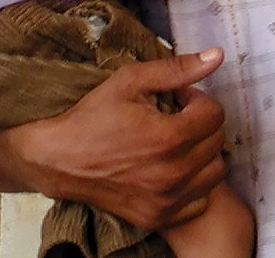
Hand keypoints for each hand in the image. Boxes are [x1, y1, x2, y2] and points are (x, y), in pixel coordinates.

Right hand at [0, 49, 228, 229]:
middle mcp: (172, 174)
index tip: (178, 99)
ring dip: (202, 152)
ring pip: (214, 172)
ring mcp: (166, 201)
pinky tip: (173, 168)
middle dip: (200, 122)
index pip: (215, 114)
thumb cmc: (92, 117)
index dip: (197, 99)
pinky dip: (194, 184)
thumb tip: (216, 57)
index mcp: (168, 138)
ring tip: (177, 142)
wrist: (57, 159)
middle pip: (217, 141)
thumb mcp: (131, 81)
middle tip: (175, 117)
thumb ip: (177, 69)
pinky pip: (199, 200)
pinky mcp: (158, 217)